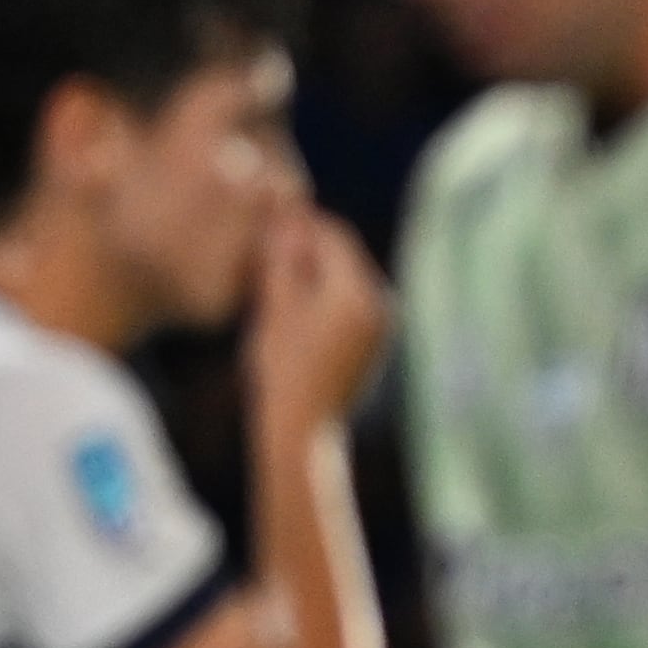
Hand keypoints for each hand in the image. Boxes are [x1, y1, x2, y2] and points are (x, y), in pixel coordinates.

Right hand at [243, 201, 391, 435]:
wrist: (305, 432)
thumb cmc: (283, 370)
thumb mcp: (275, 307)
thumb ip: (282, 257)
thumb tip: (285, 215)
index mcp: (358, 292)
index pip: (333, 234)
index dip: (301, 221)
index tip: (269, 217)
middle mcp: (380, 305)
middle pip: (342, 256)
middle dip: (307, 246)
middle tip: (267, 243)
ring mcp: (380, 327)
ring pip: (343, 280)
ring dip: (312, 271)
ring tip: (272, 275)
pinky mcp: (372, 345)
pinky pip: (347, 304)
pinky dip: (322, 296)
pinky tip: (289, 306)